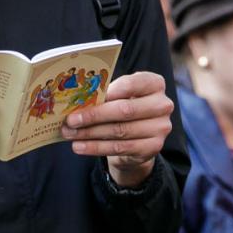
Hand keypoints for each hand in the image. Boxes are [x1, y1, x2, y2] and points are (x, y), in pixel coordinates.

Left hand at [62, 71, 174, 187]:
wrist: (139, 137)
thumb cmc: (124, 107)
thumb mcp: (119, 95)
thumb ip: (105, 95)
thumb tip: (76, 103)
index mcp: (154, 83)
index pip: (132, 84)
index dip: (109, 91)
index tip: (86, 97)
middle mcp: (163, 104)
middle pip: (124, 110)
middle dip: (94, 116)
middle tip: (71, 120)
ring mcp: (160, 127)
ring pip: (120, 131)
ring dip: (90, 133)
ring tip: (70, 134)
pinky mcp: (153, 147)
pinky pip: (120, 148)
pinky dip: (96, 147)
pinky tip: (79, 146)